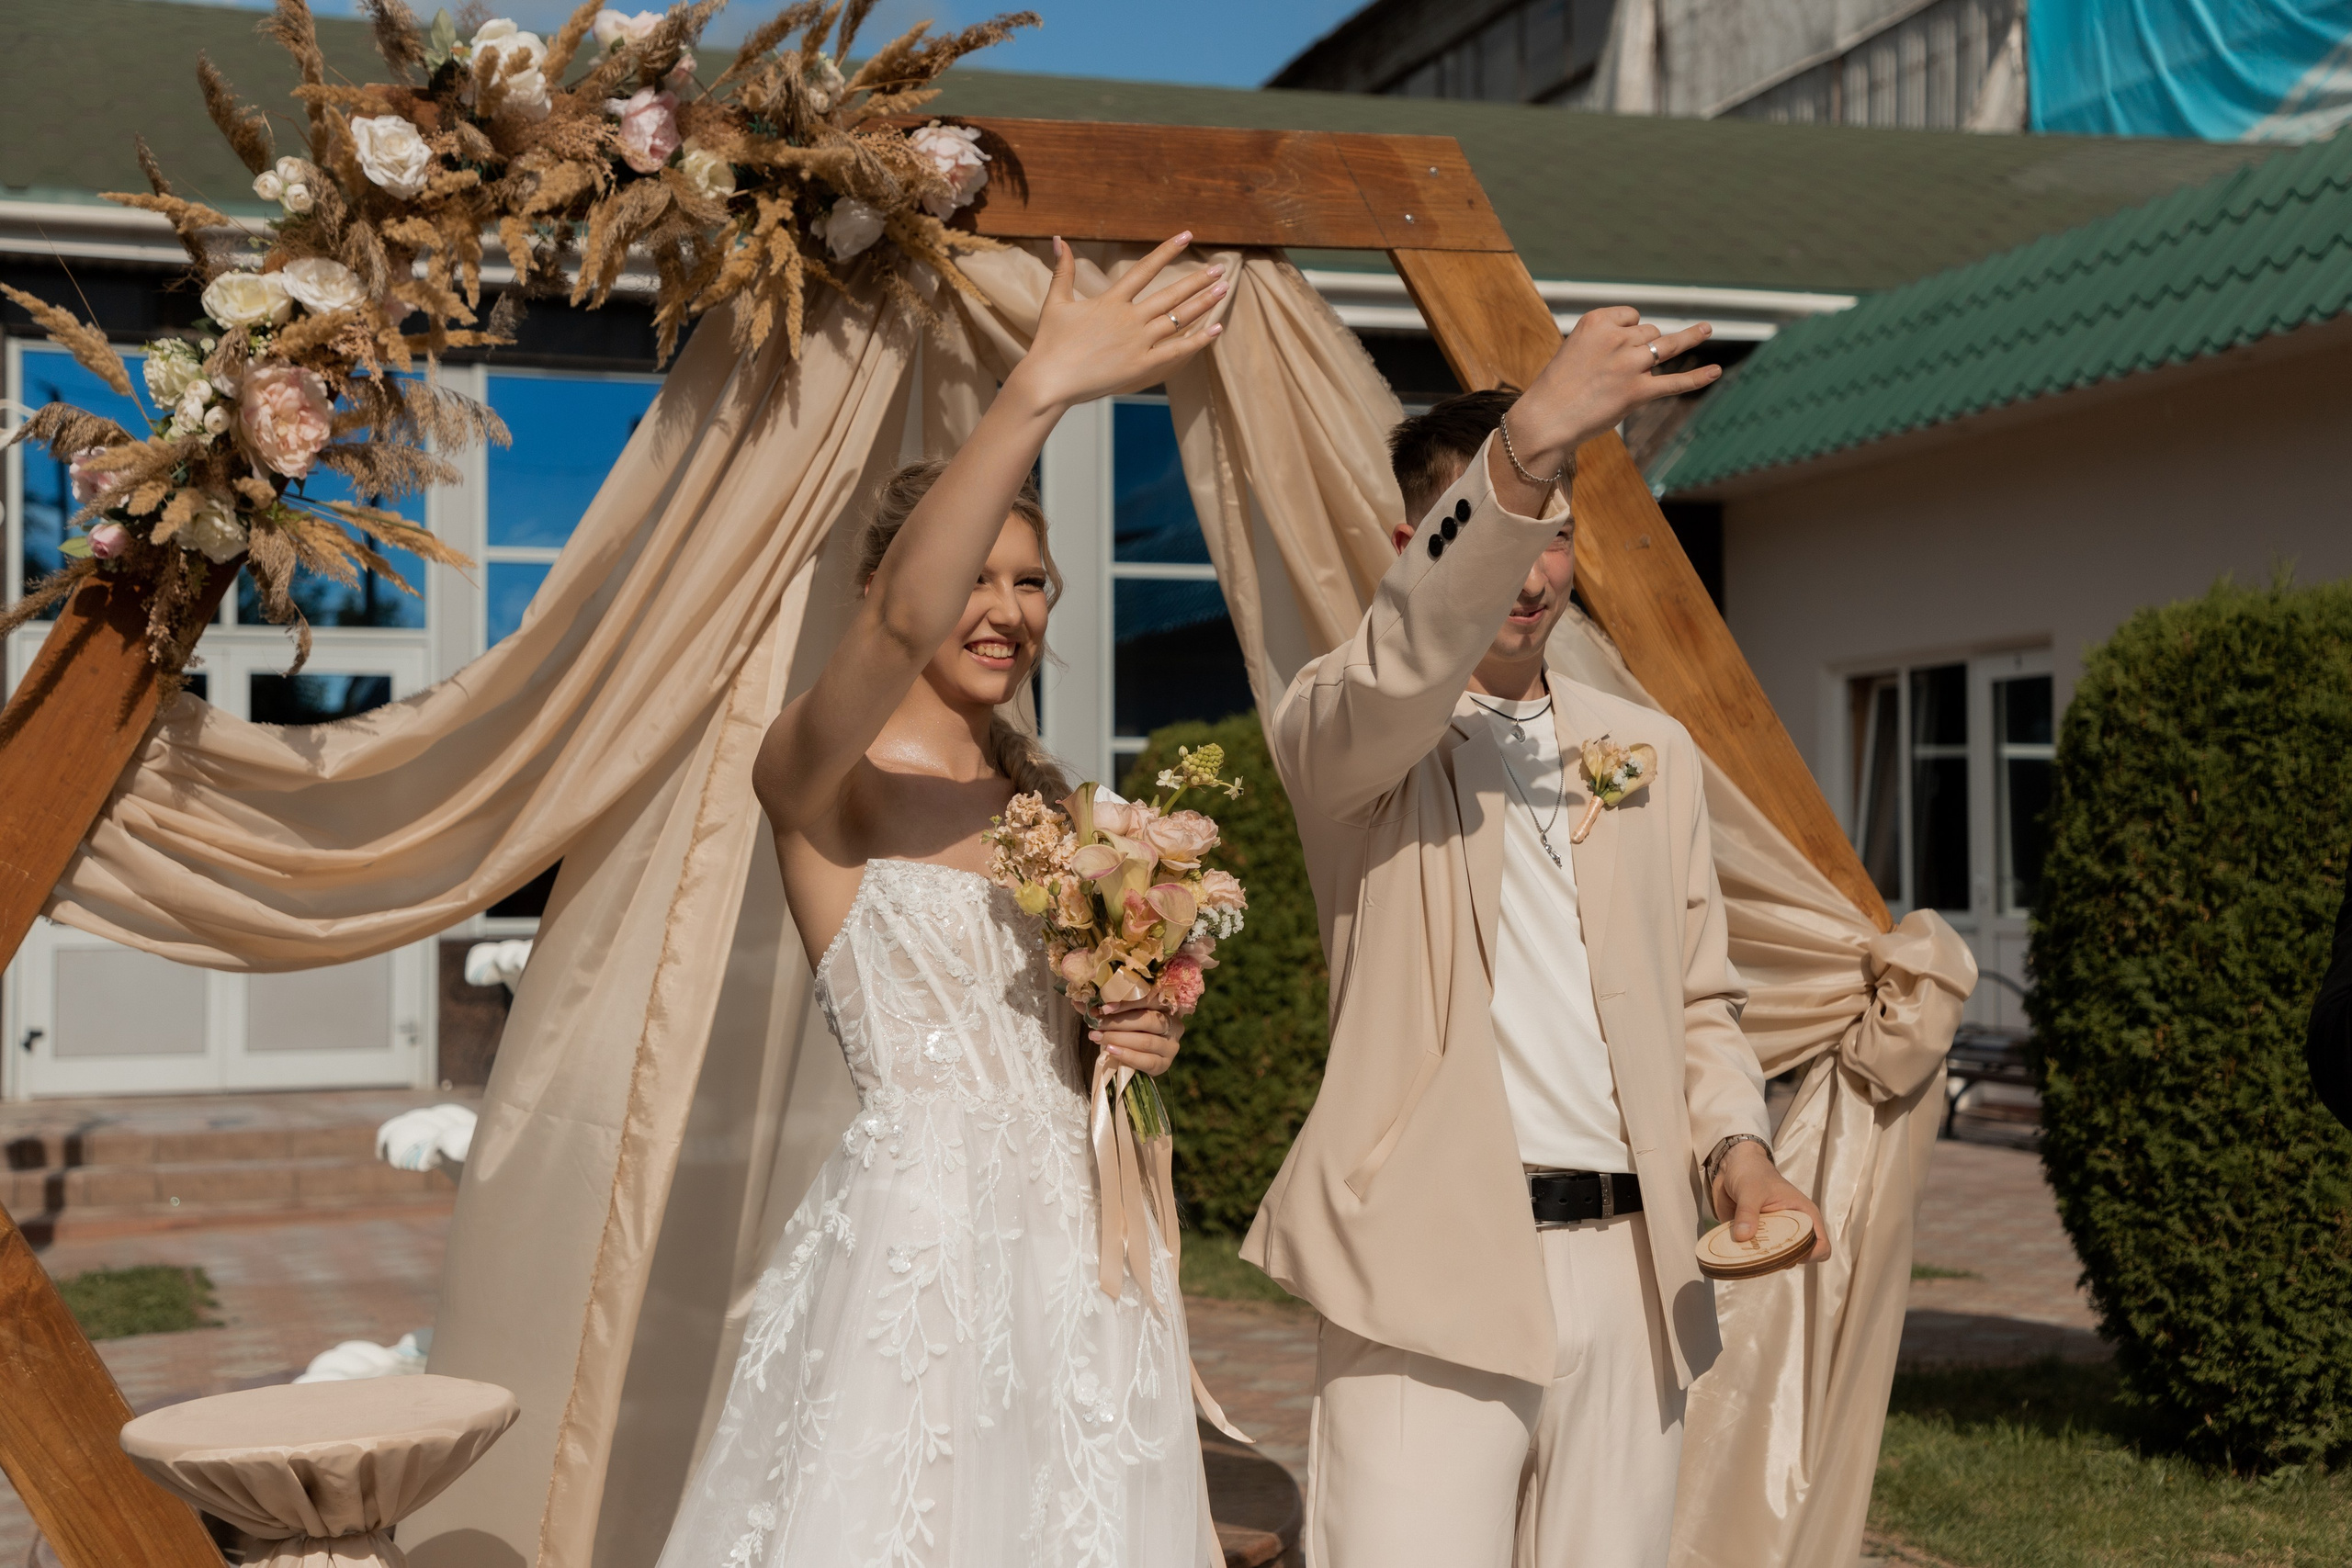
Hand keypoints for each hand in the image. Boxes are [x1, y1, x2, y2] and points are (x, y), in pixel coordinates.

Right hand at [1004, 233, 1226, 413]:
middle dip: (1197, 280)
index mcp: (1111, 301)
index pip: (1145, 269)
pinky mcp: (1140, 365)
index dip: (1167, 251)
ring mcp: (1137, 342)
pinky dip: (1198, 340)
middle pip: (1171, 294)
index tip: (1187, 236)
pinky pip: (1176, 350)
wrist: (1049, 380)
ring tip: (1223, 289)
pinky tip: (1216, 328)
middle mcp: (1129, 318)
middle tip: (1220, 268)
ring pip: (1178, 319)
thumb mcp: (1055, 302)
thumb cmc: (1050, 343)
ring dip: (1203, 303)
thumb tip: (1060, 239)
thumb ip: (1063, 270)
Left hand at [1090, 1002, 1183, 1076]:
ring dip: (1118, 1039)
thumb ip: (1103, 1010)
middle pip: (1148, 1020)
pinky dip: (1127, 1056)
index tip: (1104, 1007)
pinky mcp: (1165, 1064)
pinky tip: (1110, 1051)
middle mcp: (1174, 1024)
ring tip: (1097, 1037)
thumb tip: (1077, 1001)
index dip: (1127, 1002)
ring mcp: (1171, 1046)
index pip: (1150, 999)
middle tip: (1096, 1023)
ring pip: (1146, 1041)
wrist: (1137, 1056)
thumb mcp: (1120, 1017)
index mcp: (1165, 1006)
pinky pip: (1147, 1061)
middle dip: (1118, 1022)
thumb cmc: (1129, 1030)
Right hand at [1499, 308, 1722, 480]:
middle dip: (1642, 347)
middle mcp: (1616, 338)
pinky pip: (1675, 381)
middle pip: (1648, 332)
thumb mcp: (1576, 350)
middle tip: (1617, 372)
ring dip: (1687, 337)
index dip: (1629, 330)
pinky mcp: (1638, 392)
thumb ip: (1606, 341)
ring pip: (1665, 345)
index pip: (1631, 315)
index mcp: (1596, 322)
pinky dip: (1697, 377)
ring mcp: (1630, 364)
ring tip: (1706, 329)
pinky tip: (1715, 371)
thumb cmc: (1557, 388)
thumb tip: (1647, 343)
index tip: (1615, 347)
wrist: (1545, 419)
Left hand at [1715, 1140, 1830, 1261]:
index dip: (1810, 1255)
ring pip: (1777, 1261)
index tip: (1788, 1251)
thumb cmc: (1752, 1173)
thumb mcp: (1751, 1190)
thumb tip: (1743, 1237)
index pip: (1821, 1247)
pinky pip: (1755, 1256)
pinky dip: (1747, 1257)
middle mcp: (1792, 1229)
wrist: (1732, 1167)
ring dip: (1762, 1261)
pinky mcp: (1756, 1238)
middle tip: (1762, 1253)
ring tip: (1747, 1252)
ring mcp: (1774, 1235)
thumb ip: (1747, 1213)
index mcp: (1804, 1216)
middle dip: (1781, 1261)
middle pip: (1799, 1259)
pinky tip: (1736, 1252)